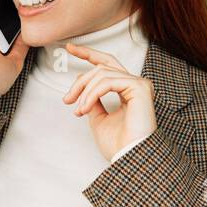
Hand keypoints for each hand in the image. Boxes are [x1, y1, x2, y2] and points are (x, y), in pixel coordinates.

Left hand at [61, 42, 156, 160]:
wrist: (129, 158)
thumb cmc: (118, 145)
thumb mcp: (98, 119)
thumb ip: (92, 101)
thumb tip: (83, 87)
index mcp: (127, 90)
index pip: (107, 64)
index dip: (88, 54)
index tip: (69, 48)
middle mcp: (135, 84)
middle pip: (102, 66)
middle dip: (81, 80)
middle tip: (66, 99)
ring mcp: (139, 84)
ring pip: (102, 73)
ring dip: (84, 92)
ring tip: (78, 110)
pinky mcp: (140, 88)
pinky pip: (108, 82)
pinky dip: (92, 94)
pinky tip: (85, 108)